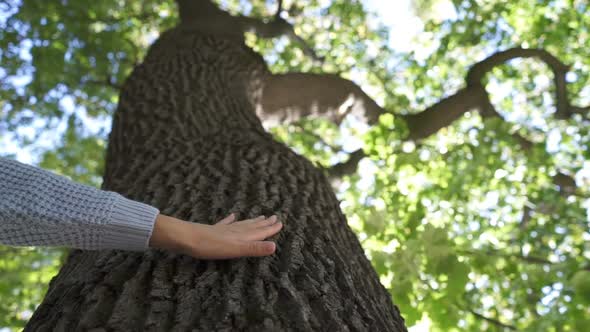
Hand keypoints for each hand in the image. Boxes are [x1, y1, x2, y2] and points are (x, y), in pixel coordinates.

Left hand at [148, 213, 282, 258]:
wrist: (187, 238)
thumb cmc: (211, 246)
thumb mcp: (235, 250)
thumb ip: (254, 248)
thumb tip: (274, 246)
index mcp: (242, 237)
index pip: (260, 232)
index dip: (270, 229)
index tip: (281, 222)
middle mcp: (235, 231)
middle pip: (253, 226)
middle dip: (264, 223)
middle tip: (274, 217)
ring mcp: (223, 229)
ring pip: (242, 224)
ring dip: (252, 221)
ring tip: (259, 217)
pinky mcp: (213, 230)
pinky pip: (225, 223)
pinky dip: (230, 219)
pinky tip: (232, 216)